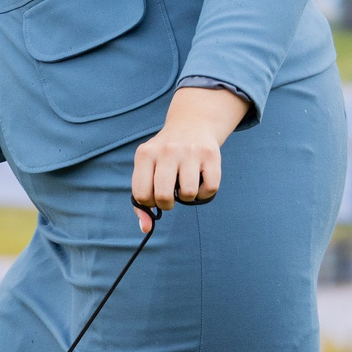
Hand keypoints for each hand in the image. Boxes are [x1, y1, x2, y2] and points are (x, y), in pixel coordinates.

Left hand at [131, 86, 248, 232]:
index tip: (155, 195)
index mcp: (145, 154)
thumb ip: (141, 201)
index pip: (141, 195)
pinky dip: (205, 194)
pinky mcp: (210, 155)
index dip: (149, 203)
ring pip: (188, 194)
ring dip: (187, 197)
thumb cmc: (164, 156)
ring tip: (185, 185)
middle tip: (170, 195)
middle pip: (163, 196)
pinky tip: (200, 183)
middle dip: (167, 204)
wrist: (191, 124)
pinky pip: (209, 189)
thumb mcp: (147, 169)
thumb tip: (145, 227)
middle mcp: (167, 150)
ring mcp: (190, 152)